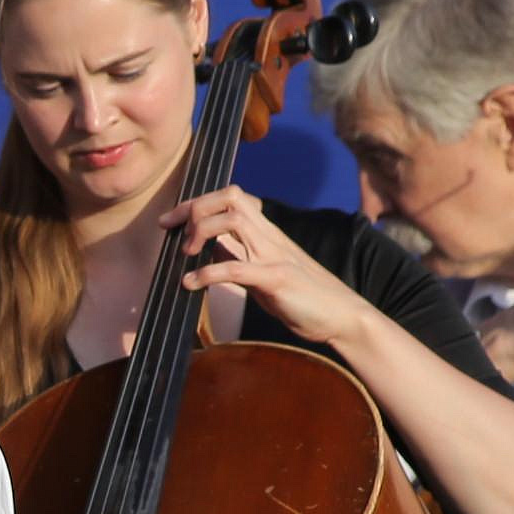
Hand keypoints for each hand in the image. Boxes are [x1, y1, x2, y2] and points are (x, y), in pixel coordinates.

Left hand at [163, 187, 372, 345]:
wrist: (343, 316)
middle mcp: (269, 237)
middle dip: (193, 209)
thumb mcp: (262, 270)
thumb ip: (239, 254)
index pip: (231, 197)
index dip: (196, 203)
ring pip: (232, 221)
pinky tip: (190, 284)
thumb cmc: (302, 295)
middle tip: (172, 233)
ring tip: (185, 255)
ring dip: (200, 233)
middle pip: (229, 198)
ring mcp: (274, 256)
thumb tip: (210, 246)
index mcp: (266, 233)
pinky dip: (207, 273)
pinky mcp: (277, 280)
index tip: (170, 220)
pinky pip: (236, 268)